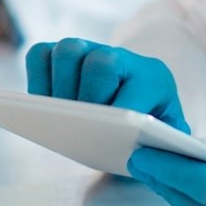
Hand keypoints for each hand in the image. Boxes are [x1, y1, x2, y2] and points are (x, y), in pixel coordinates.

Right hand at [25, 37, 187, 133]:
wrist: (139, 101)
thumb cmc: (150, 124)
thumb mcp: (168, 137)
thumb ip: (164, 147)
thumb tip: (143, 156)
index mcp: (152, 77)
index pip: (136, 83)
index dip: (121, 110)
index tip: (111, 132)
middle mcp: (119, 56)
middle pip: (99, 61)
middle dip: (87, 98)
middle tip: (83, 127)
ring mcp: (88, 51)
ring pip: (67, 50)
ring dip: (59, 87)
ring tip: (61, 118)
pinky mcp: (60, 55)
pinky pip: (39, 54)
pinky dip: (36, 79)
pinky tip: (45, 107)